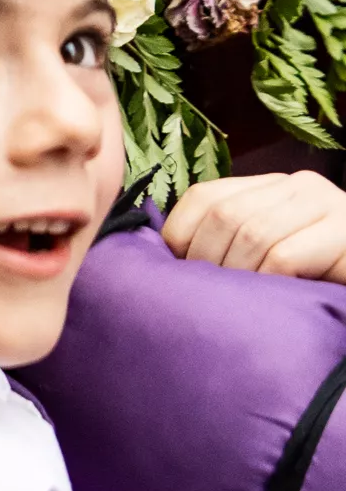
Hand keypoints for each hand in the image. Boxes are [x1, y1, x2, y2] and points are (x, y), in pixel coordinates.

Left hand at [163, 169, 345, 281]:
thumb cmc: (316, 279)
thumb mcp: (265, 256)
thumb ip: (227, 244)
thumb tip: (163, 259)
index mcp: (270, 188)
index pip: (204, 196)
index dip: (179, 236)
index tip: (178, 274)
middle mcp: (298, 187)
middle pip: (224, 215)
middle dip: (206, 261)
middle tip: (208, 298)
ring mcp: (326, 204)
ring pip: (252, 233)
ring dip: (236, 275)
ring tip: (238, 303)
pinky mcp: (345, 231)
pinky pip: (284, 256)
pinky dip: (267, 281)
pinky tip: (274, 299)